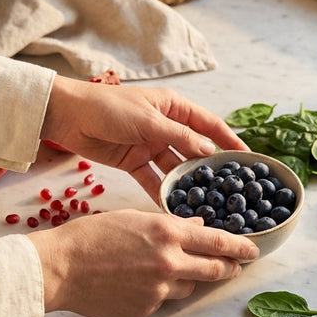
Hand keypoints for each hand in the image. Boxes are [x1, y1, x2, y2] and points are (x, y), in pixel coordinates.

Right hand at [27, 209, 258, 316]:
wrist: (60, 269)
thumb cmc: (91, 236)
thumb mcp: (133, 218)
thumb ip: (170, 225)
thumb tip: (197, 227)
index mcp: (168, 232)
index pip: (218, 240)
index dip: (240, 246)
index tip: (253, 249)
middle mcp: (170, 261)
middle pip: (215, 269)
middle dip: (230, 268)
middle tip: (236, 266)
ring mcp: (159, 289)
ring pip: (190, 287)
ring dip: (189, 279)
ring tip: (168, 270)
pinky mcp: (147, 308)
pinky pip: (165, 299)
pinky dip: (161, 291)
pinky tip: (139, 282)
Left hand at [40, 75, 247, 201]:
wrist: (67, 114)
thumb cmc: (109, 106)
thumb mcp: (148, 120)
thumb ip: (179, 137)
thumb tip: (209, 151)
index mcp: (174, 107)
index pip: (209, 125)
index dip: (229, 141)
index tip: (248, 159)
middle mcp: (166, 126)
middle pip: (194, 150)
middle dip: (209, 170)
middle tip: (228, 192)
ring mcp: (150, 145)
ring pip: (175, 168)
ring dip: (186, 185)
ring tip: (203, 206)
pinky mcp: (133, 161)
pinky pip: (153, 179)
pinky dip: (162, 193)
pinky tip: (173, 209)